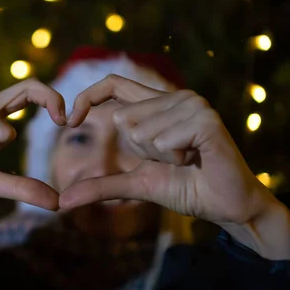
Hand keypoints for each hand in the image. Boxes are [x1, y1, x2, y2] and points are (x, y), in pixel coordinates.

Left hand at [60, 75, 289, 258]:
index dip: (87, 97)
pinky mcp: (206, 120)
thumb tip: (62, 201)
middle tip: (174, 159)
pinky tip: (196, 159)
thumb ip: (102, 185)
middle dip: (141, 151)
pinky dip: (175, 158)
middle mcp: (176, 97)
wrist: (226, 206)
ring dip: (160, 156)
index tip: (69, 120)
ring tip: (188, 159)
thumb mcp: (137, 183)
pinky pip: (163, 140)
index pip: (113, 84)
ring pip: (141, 131)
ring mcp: (193, 104)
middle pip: (123, 119)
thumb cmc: (187, 188)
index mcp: (159, 105)